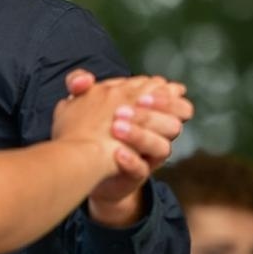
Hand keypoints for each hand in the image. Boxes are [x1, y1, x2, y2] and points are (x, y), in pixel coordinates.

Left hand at [63, 69, 193, 226]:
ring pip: (162, 147)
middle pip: (172, 122)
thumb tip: (84, 78)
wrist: (82, 166)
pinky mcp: (135, 175)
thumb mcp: (84, 103)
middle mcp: (153, 133)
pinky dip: (131, 161)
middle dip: (153, 113)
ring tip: (116, 129)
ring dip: (141, 136)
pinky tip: (117, 153)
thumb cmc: (87, 128)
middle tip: (127, 108)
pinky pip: (141, 170)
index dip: (162, 93)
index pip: (169, 97)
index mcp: (146, 110)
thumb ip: (80, 85)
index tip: (139, 90)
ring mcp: (146, 155)